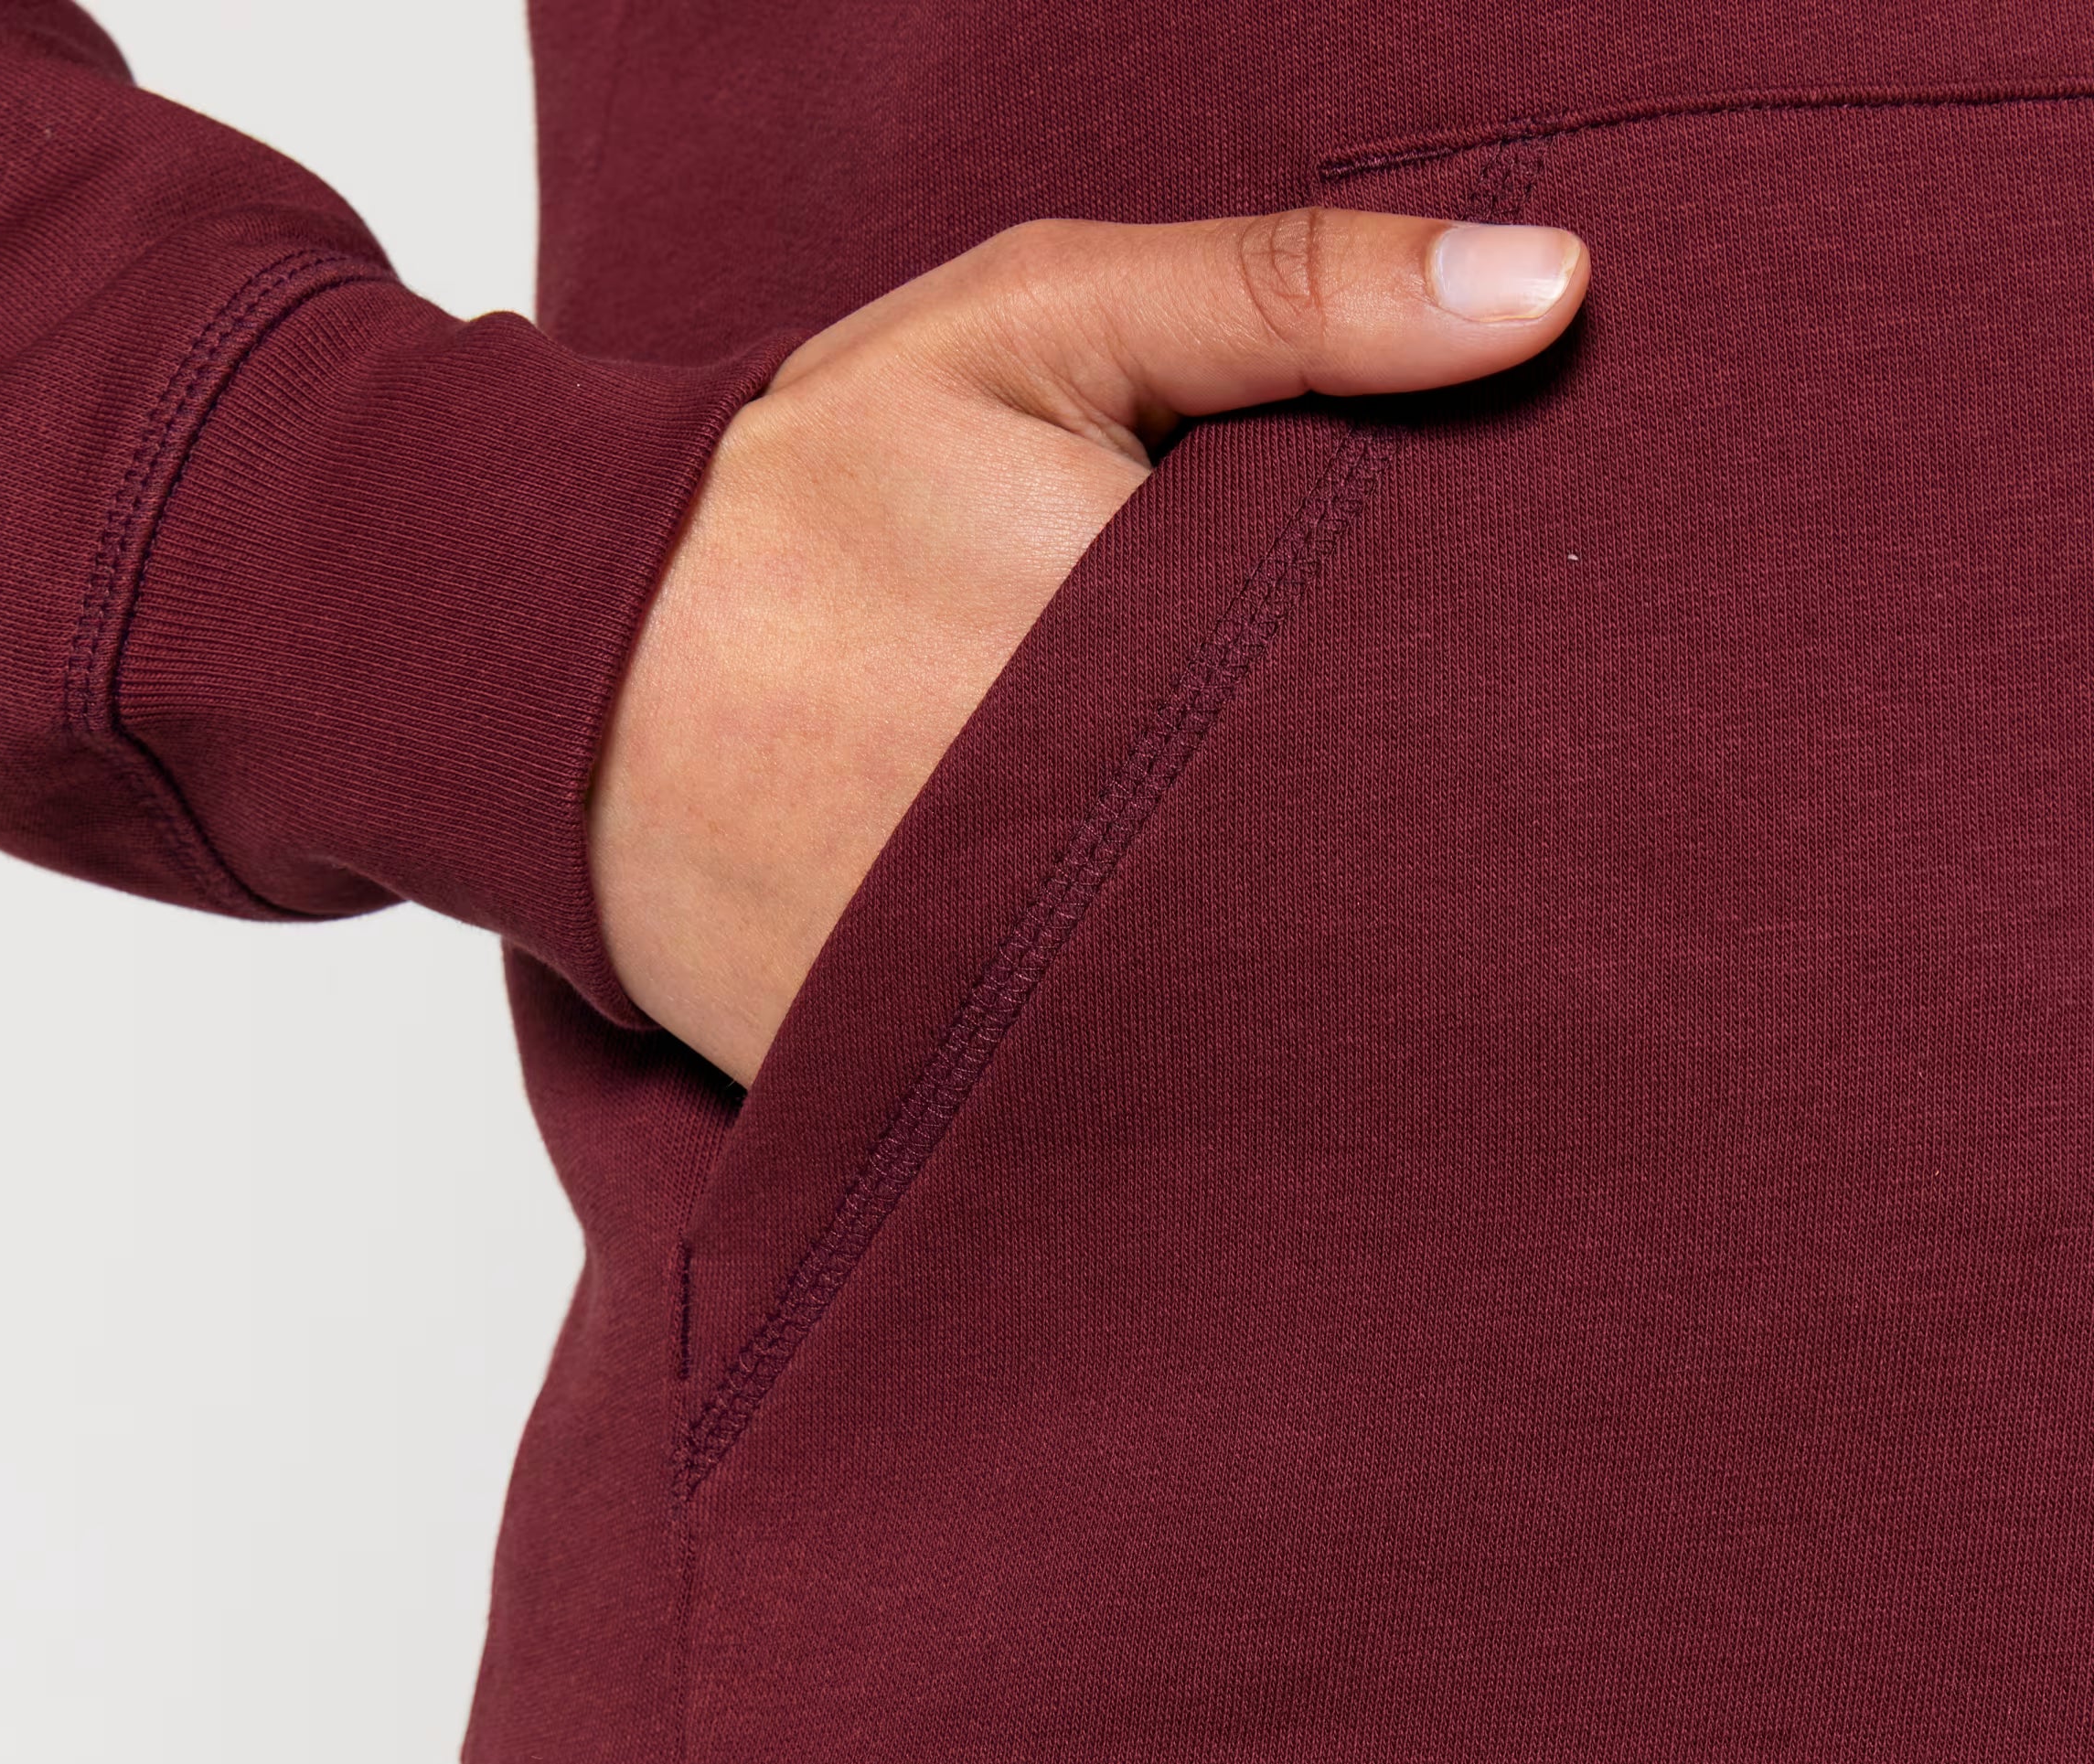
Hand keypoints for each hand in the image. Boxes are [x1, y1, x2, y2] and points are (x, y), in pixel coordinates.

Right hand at [588, 210, 1588, 1084]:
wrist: (561, 668)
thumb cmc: (809, 482)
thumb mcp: (1037, 324)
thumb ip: (1293, 296)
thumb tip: (1558, 293)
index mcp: (1148, 658)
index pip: (1408, 725)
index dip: (1508, 742)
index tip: (1574, 742)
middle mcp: (1088, 855)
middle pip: (1352, 897)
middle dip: (1434, 880)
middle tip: (1539, 881)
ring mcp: (1005, 990)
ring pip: (1248, 1023)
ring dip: (1319, 992)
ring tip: (1420, 983)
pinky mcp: (935, 1079)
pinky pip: (1108, 1098)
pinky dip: (1179, 1077)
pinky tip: (1232, 1036)